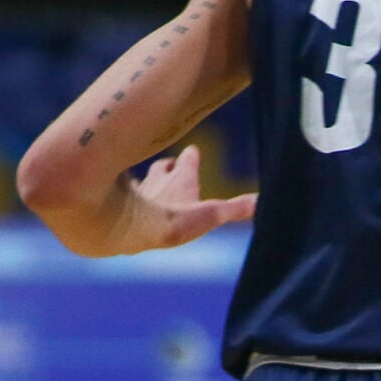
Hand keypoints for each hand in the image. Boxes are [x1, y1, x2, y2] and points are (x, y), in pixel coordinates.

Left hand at [114, 146, 255, 254]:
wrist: (133, 227)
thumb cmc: (174, 220)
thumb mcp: (211, 215)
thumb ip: (236, 208)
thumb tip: (261, 201)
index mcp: (181, 177)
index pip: (188, 158)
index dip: (192, 157)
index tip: (193, 152)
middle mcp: (158, 178)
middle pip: (163, 166)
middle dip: (169, 167)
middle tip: (172, 168)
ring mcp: (137, 189)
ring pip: (143, 179)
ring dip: (148, 182)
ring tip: (150, 186)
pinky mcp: (119, 201)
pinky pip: (122, 194)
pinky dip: (126, 195)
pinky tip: (124, 201)